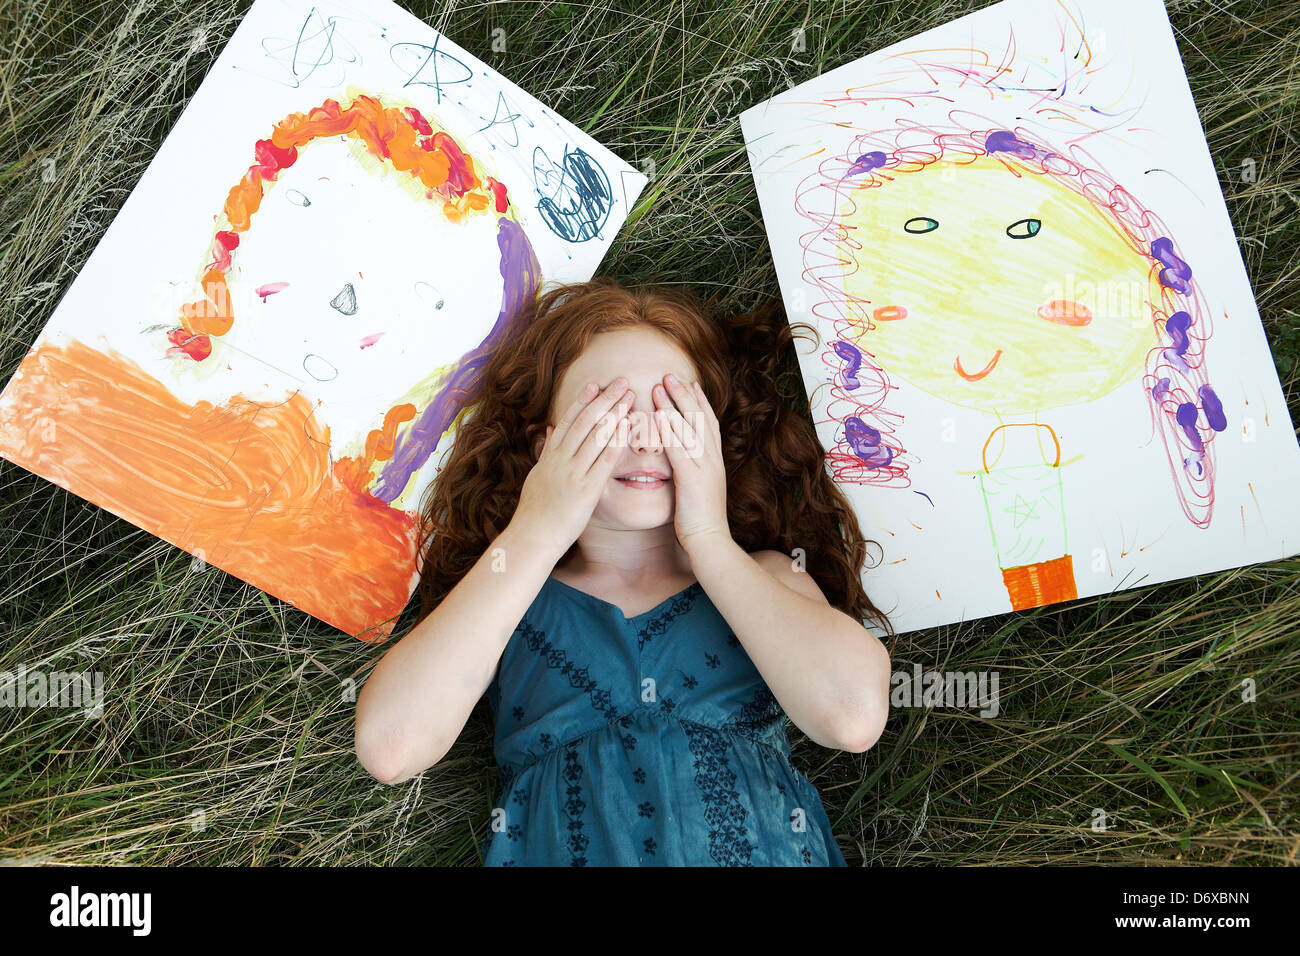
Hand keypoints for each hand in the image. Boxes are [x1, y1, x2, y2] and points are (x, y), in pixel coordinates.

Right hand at [513, 377, 632, 554]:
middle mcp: (561, 460)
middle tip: (622, 382)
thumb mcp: (536, 475)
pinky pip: (604, 461)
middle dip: (605, 399)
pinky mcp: (586, 490)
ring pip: (596, 436)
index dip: (583, 401)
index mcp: (550, 456)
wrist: (532, 537)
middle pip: (586, 422)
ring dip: (615, 413)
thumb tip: (551, 429)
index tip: (596, 384)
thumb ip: (546, 451)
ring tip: (630, 398)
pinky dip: (616, 442)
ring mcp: (573, 474)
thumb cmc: (535, 511)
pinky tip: (628, 428)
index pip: (568, 421)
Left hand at [652, 373, 730, 552]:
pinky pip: (680, 449)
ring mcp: (705, 468)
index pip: (708, 425)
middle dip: (685, 395)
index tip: (691, 384)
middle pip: (700, 418)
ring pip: (690, 428)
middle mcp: (712, 460)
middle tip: (671, 375)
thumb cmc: (700, 523)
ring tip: (661, 384)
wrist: (710, 543)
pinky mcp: (693, 479)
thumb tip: (685, 466)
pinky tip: (659, 415)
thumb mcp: (699, 492)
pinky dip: (670, 429)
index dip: (700, 402)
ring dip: (674, 404)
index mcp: (714, 463)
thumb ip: (694, 475)